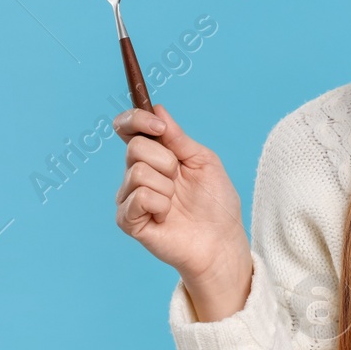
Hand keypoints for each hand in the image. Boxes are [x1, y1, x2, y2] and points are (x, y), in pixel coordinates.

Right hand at [114, 104, 252, 320]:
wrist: (222, 240)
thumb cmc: (216, 203)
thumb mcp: (203, 160)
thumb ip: (177, 137)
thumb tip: (157, 109)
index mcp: (155, 156)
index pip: (129, 128)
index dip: (135, 119)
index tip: (157, 125)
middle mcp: (137, 174)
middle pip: (135, 147)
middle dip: (166, 161)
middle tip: (179, 180)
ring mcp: (130, 197)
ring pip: (138, 172)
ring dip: (167, 186)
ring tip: (176, 202)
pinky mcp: (129, 220)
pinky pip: (138, 197)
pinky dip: (160, 204)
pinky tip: (167, 215)